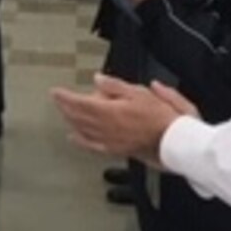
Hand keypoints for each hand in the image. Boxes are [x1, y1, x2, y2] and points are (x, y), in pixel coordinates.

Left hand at [50, 75, 196, 168]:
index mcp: (110, 111)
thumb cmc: (161, 116)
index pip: (80, 103)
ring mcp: (109, 140)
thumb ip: (115, 86)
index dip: (65, 97)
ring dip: (70, 121)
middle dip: (65, 107)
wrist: (175, 140)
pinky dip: (80, 140)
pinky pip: (92, 146)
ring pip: (82, 130)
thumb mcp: (139, 92)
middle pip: (78, 117)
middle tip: (57, 100)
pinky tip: (74, 138)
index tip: (55, 92)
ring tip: (63, 113)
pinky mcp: (116, 150)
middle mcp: (105, 127)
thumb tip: (98, 80)